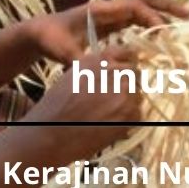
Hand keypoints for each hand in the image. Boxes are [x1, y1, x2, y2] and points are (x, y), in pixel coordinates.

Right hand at [23, 45, 141, 162]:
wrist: (50, 135)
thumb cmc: (54, 109)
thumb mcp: (72, 77)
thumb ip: (95, 70)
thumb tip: (114, 71)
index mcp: (97, 60)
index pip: (126, 52)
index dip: (126, 63)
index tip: (124, 73)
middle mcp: (113, 71)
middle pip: (135, 73)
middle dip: (128, 85)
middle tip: (115, 100)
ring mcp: (123, 91)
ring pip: (137, 94)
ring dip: (128, 103)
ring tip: (109, 115)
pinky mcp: (129, 113)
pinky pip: (138, 113)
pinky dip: (128, 121)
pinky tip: (110, 126)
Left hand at [26, 0, 188, 62]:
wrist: (41, 32)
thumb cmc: (51, 39)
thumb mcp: (63, 52)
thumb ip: (80, 61)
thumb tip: (98, 73)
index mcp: (101, 10)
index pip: (135, 7)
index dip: (152, 18)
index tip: (165, 35)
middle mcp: (110, 8)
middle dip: (167, 5)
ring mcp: (112, 13)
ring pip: (144, 8)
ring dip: (164, 13)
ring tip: (184, 22)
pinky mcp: (112, 22)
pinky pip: (138, 19)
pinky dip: (153, 23)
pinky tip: (164, 35)